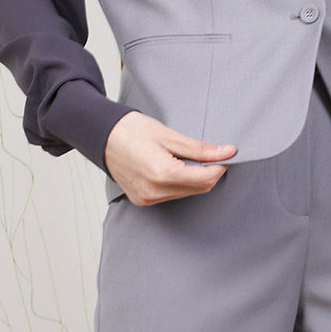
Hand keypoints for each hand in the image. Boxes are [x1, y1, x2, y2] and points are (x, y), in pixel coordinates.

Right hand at [103, 110, 236, 205]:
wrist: (103, 136)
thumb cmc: (132, 130)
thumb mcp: (169, 135)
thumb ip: (200, 149)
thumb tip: (226, 153)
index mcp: (162, 173)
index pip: (205, 178)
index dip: (220, 165)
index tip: (227, 153)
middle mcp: (154, 192)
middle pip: (199, 188)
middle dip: (209, 172)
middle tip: (211, 153)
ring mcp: (147, 199)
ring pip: (187, 193)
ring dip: (195, 178)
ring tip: (187, 157)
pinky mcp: (143, 200)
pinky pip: (172, 195)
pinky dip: (180, 183)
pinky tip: (174, 167)